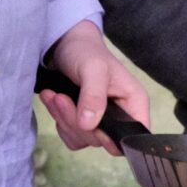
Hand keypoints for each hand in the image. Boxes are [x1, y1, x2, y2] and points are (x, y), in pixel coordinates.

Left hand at [39, 21, 150, 155]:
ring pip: (83, 139)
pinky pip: (71, 136)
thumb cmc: (87, 52)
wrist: (66, 45)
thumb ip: (93, 96)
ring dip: (63, 120)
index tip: (89, 124)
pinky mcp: (84, 122)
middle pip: (102, 141)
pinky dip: (59, 121)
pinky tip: (52, 100)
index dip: (112, 138)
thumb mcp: (93, 68)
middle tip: (61, 98)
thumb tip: (89, 125)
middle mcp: (121, 116)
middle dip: (76, 122)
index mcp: (134, 103)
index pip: (132, 137)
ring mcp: (102, 121)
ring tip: (54, 96)